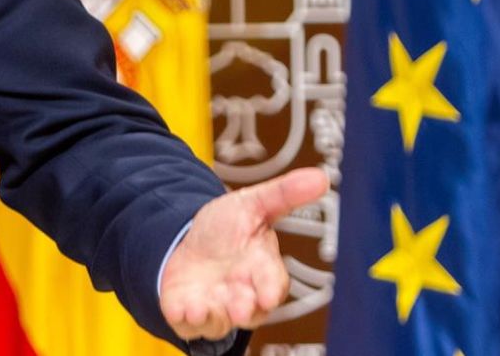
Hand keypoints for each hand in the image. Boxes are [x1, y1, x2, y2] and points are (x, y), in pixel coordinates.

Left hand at [160, 167, 327, 340]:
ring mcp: (214, 305)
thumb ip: (284, 195)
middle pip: (247, 309)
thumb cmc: (227, 229)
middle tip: (240, 306)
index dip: (270, 289)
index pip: (272, 283)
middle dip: (244, 308)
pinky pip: (187, 322)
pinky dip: (183, 318)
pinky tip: (179, 309)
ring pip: (217, 320)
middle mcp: (241, 293)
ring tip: (201, 308)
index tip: (268, 294)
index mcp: (261, 269)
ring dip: (211, 316)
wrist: (185, 239)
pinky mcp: (187, 311)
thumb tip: (321, 177)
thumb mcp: (253, 205)